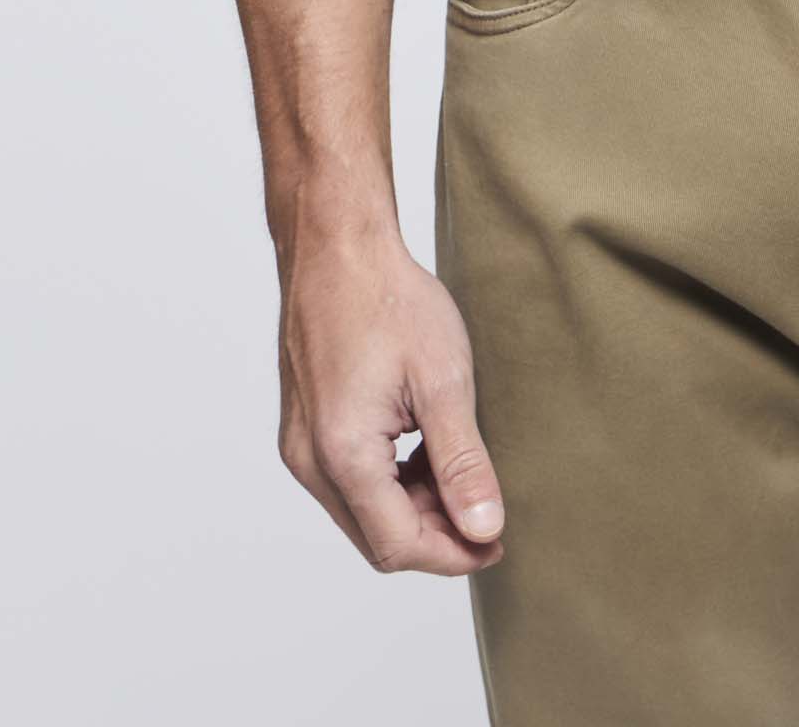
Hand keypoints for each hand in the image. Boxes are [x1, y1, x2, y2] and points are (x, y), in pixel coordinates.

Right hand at [276, 228, 505, 574]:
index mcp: (342, 454)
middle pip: (376, 537)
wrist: (336, 244)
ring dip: (414, 507)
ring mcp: (301, 444)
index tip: (496, 542)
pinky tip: (425, 447)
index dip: (452, 554)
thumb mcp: (443, 380)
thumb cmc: (387, 298)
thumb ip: (463, 463)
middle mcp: (310, 460)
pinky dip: (390, 480)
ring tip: (460, 471)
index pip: (398, 546)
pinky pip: (348, 479)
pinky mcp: (304, 426)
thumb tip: (485, 528)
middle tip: (487, 511)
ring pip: (362, 511)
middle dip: (435, 534)